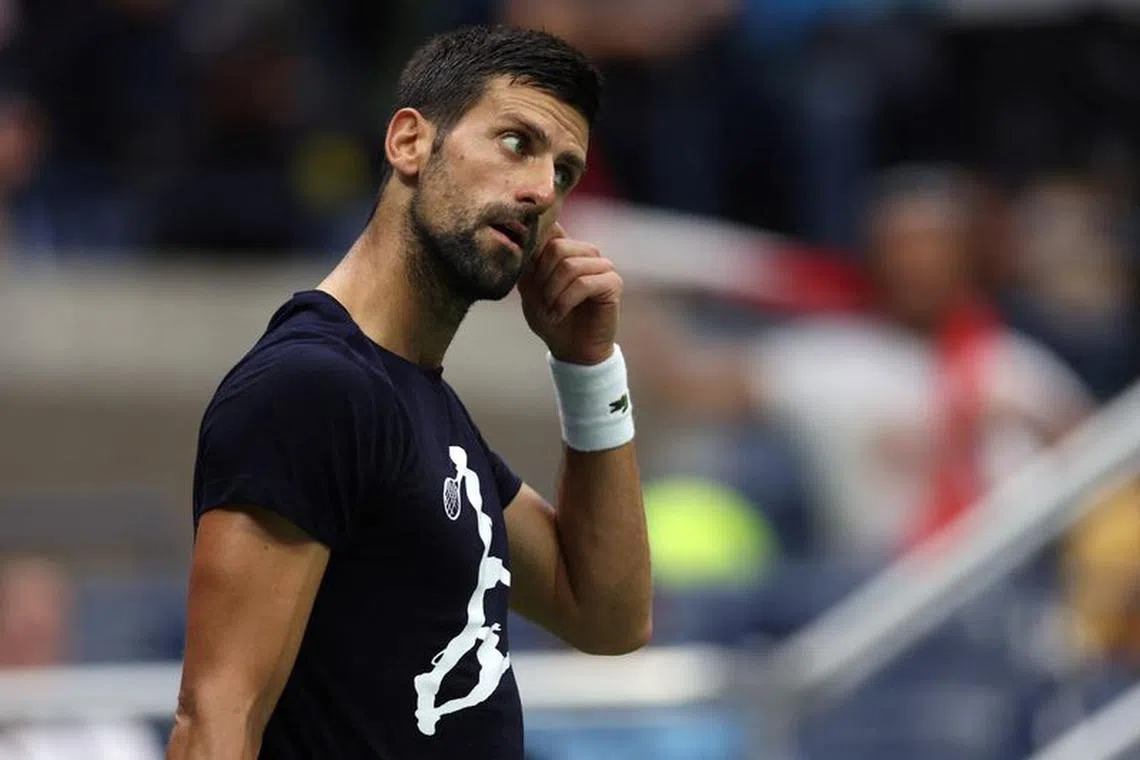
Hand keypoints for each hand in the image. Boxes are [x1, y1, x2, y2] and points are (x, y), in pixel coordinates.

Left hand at [517, 223, 621, 365]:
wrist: (572, 350)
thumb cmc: (550, 318)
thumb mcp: (529, 289)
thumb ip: (527, 263)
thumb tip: (520, 237)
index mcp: (567, 248)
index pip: (551, 228)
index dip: (534, 246)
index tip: (525, 271)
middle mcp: (586, 252)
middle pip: (557, 247)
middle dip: (541, 277)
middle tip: (539, 300)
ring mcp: (603, 266)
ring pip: (570, 266)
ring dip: (552, 292)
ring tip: (549, 310)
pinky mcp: (613, 283)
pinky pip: (584, 283)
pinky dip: (565, 301)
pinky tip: (559, 314)